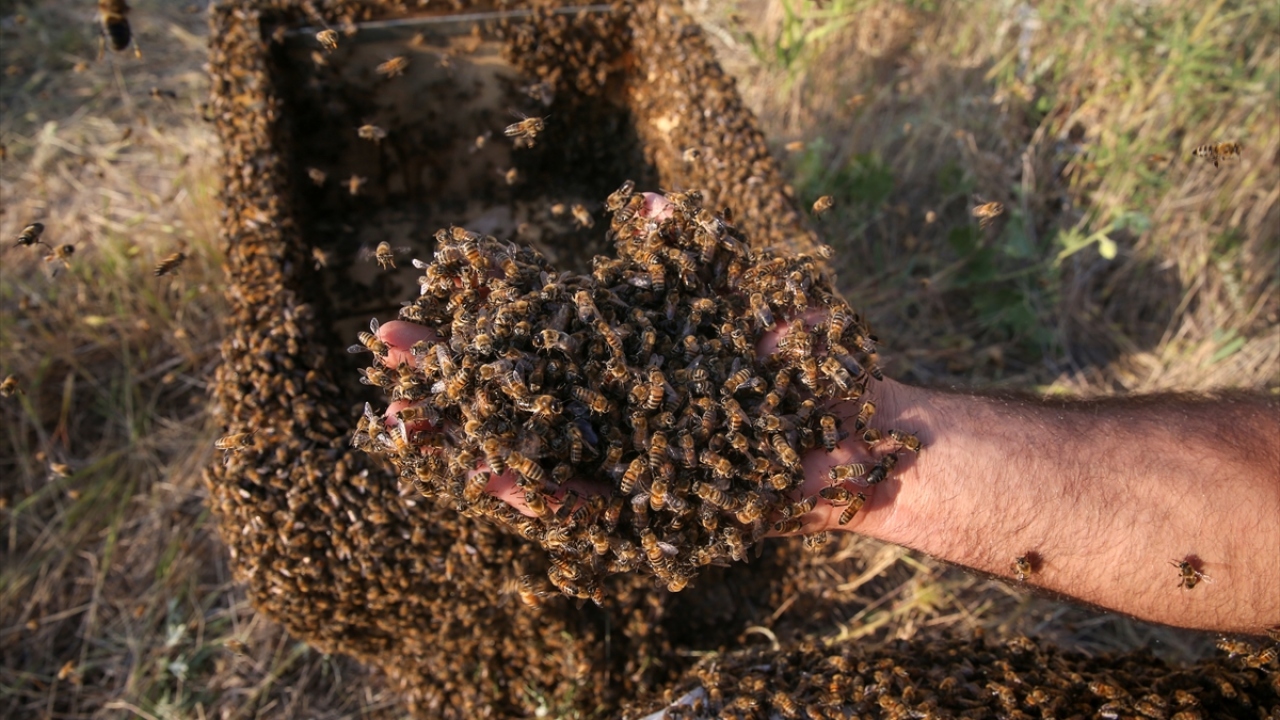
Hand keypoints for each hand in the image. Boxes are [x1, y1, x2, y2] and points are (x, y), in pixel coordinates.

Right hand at [374, 312, 915, 538]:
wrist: (856, 434)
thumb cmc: (804, 364)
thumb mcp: (747, 299)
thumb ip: (695, 258)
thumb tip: (646, 204)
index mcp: (628, 364)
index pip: (538, 341)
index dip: (480, 323)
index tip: (422, 297)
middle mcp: (617, 415)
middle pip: (520, 398)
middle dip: (452, 379)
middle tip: (389, 354)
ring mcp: (628, 464)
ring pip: (535, 456)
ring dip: (473, 439)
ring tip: (413, 420)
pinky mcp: (650, 512)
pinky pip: (587, 509)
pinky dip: (542, 494)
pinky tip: (495, 476)